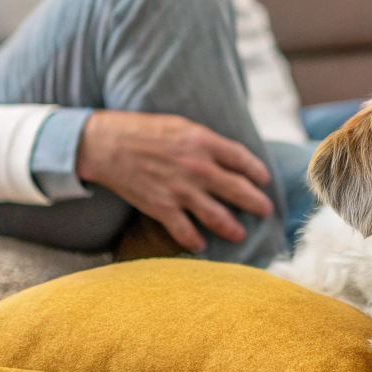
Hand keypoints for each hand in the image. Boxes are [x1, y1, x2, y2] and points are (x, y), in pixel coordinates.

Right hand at [75, 110, 273, 252]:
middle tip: (266, 211)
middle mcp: (197, 167)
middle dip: (256, 203)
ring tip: (240, 234)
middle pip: (237, 190)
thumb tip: (226, 155)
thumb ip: (205, 142)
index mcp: (204, 142)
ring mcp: (180, 190)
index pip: (242, 159)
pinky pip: (184, 231)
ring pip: (217, 216)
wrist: (105, 143)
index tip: (264, 180)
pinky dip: (194, 241)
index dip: (257, 171)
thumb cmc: (143, 130)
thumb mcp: (182, 125)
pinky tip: (201, 246)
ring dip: (232, 227)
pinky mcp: (161, 207)